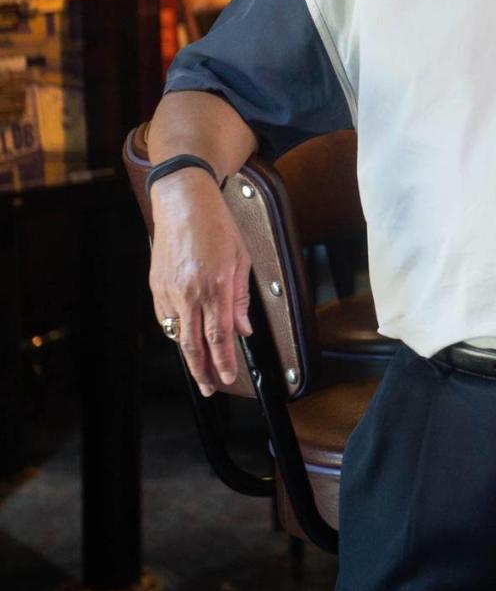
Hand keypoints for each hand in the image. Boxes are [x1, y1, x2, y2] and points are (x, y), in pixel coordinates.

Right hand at [148, 168, 252, 395]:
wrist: (183, 202)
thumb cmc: (216, 225)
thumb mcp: (240, 258)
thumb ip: (240, 297)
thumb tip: (243, 328)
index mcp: (215, 286)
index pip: (219, 336)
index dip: (224, 361)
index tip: (228, 378)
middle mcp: (190, 292)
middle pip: (195, 344)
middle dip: (203, 371)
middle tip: (210, 388)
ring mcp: (169, 291)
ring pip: (178, 334)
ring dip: (189, 356)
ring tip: (199, 370)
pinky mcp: (156, 286)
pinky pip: (166, 318)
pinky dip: (176, 332)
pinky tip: (185, 339)